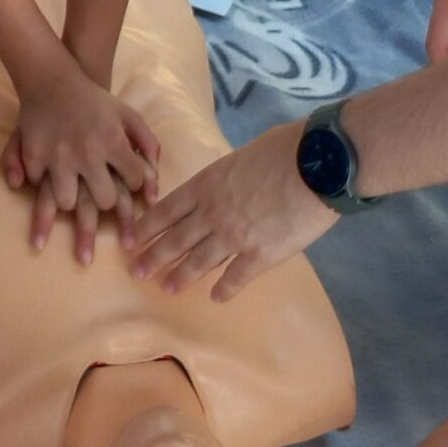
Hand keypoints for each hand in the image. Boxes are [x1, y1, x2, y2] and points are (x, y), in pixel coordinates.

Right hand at [0, 62, 161, 253]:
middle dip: (105, 198)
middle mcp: (87, 152)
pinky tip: (48, 172)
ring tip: (72, 187)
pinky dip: (42, 181)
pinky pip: (39, 186)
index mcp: (114, 141)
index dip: (133, 182)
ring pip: (67, 203)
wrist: (53, 81)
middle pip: (104, 201)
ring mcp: (58, 156)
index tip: (126, 176)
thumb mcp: (129, 116)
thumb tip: (153, 191)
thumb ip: (149, 147)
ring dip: (71, 197)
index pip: (134, 181)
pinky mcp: (33, 156)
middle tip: (99, 187)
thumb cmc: (95, 102)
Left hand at [125, 121, 338, 299]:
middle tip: (136, 272)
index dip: (146, 228)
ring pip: (198, 262)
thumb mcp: (243, 156)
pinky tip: (215, 297)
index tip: (130, 241)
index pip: (166, 211)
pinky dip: (224, 289)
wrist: (317, 165)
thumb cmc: (285, 149)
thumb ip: (227, 176)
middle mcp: (212, 214)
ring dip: (180, 276)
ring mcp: (234, 237)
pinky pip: (235, 278)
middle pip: (175, 240)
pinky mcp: (260, 256)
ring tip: (166, 287)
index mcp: (206, 185)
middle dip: (153, 257)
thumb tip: (229, 184)